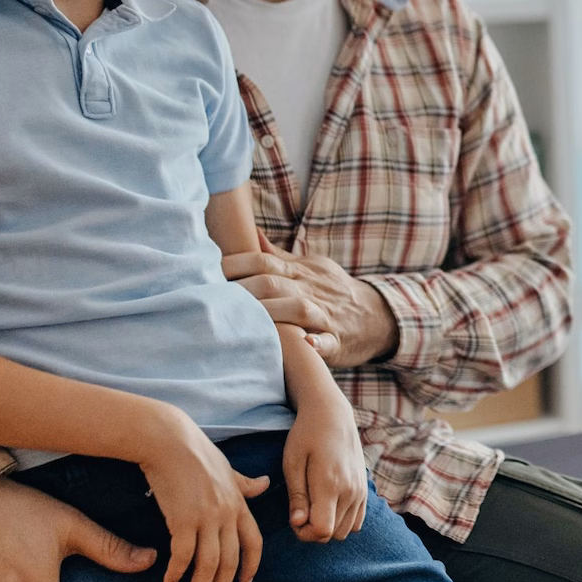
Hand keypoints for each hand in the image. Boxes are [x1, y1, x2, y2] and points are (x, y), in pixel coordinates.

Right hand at [133, 410, 269, 581]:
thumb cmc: (195, 453)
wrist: (168, 440)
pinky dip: (177, 572)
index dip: (251, 566)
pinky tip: (169, 581)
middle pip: (231, 560)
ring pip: (209, 564)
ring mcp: (206, 517)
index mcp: (239, 503)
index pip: (254, 543)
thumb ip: (245, 484)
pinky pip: (182, 555)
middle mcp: (227, 513)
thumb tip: (265, 484)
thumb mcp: (228, 468)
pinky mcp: (182, 519)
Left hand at [224, 232, 397, 366]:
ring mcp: (325, 315)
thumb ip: (278, 257)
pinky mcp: (339, 340)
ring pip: (297, 309)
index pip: (262, 262)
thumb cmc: (333, 292)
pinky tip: (304, 345)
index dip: (233, 265)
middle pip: (273, 283)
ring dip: (269, 313)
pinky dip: (316, 344)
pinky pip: (327, 342)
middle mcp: (310, 290)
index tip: (203, 272)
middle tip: (209, 299)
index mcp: (300, 272)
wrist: (377, 317)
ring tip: (240, 322)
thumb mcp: (310, 267)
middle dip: (241, 290)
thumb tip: (251, 236)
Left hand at [283, 398, 369, 542]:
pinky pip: (356, 522)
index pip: (322, 530)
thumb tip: (297, 524)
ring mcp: (361, 491)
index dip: (304, 533)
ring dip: (328, 527)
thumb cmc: (306, 436)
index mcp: (330, 485)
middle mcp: (350, 491)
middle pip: (333, 534)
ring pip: (345, 531)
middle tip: (301, 512)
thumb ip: (296, 496)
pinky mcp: (365, 490)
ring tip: (314, 508)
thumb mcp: (292, 463)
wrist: (333, 415)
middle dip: (314, 531)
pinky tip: (328, 505)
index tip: (294, 518)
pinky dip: (342, 521)